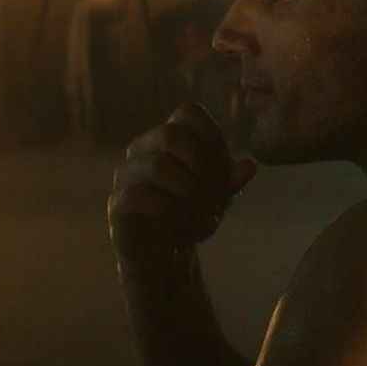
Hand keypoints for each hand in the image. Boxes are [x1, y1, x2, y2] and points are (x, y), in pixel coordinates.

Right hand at [109, 102, 256, 280]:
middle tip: (213, 194)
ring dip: (189, 193)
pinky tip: (181, 227)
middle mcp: (143, 149)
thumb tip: (249, 166)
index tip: (224, 169)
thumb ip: (232, 180)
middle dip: (201, 165)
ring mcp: (127, 175)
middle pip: (171, 134)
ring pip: (158, 165)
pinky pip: (139, 195)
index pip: (188, 112)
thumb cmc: (190, 213)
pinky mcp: (117, 203)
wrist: (163, 253)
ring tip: (202, 217)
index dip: (213, 136)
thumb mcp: (219, 197)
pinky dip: (169, 211)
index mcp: (169, 138)